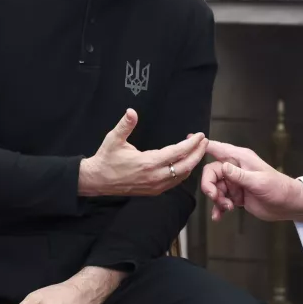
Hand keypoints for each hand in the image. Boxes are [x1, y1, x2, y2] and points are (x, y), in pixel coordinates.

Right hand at [78, 108, 206, 196]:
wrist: (97, 181)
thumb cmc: (106, 159)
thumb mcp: (113, 139)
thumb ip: (125, 125)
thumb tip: (131, 112)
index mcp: (148, 163)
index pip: (177, 153)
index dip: (192, 144)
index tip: (200, 136)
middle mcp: (155, 176)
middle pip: (186, 166)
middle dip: (198, 154)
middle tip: (205, 142)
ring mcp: (155, 186)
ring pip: (182, 176)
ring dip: (193, 163)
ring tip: (198, 150)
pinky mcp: (154, 191)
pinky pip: (175, 182)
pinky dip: (184, 172)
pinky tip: (186, 163)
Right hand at [201, 140, 302, 221]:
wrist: (288, 205)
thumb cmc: (278, 188)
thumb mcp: (259, 181)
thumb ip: (239, 175)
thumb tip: (222, 166)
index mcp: (241, 158)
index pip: (218, 148)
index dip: (203, 145)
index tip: (188, 140)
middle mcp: (235, 168)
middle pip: (211, 173)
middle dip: (210, 186)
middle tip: (216, 197)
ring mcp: (235, 182)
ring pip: (214, 188)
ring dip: (216, 199)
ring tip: (227, 208)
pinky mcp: (236, 195)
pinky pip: (221, 200)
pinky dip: (218, 208)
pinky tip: (218, 216)